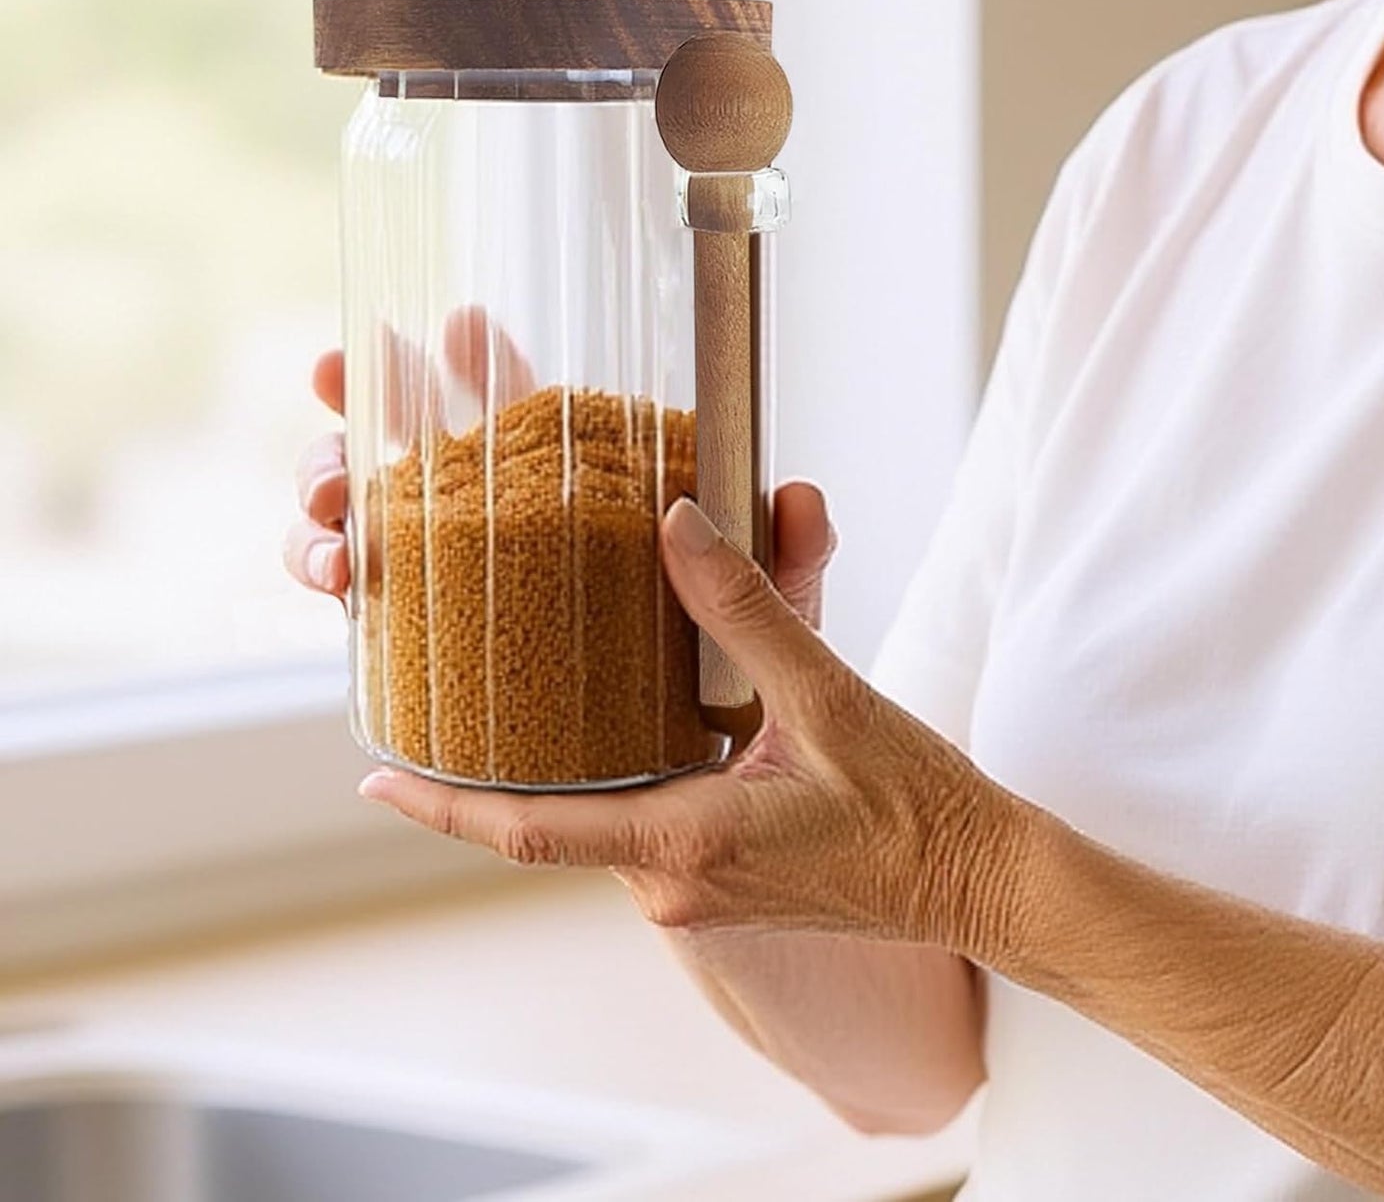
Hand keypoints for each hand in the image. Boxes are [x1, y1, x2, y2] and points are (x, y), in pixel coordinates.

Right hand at [285, 316, 833, 626]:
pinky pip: (368, 605)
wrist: (705, 780)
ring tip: (335, 513)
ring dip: (331, 496)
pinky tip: (341, 587)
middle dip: (365, 402)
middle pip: (420, 446)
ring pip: (371, 517)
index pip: (523, 410)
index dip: (482, 362)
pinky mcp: (434, 651)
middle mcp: (510, 532)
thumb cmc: (738, 679)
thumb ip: (784, 556)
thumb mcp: (771, 613)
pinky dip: (337, 582)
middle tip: (336, 381)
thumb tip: (799, 496)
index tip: (458, 325)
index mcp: (582, 497)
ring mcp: (463, 588)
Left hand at [360, 497, 1017, 956]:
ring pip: (590, 824)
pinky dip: (599, 783)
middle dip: (480, 776)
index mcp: (688, 844)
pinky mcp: (715, 882)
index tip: (370, 774)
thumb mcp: (828, 696)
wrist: (980, 881)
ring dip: (542, 775)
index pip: (530, 830)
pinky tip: (594, 733)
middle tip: (428, 703)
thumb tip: (677, 524)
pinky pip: (631, 830)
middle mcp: (673, 883)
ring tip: (494, 707)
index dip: (441, 805)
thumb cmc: (918, 806)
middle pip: (546, 823)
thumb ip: (747, 609)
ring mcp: (692, 892)